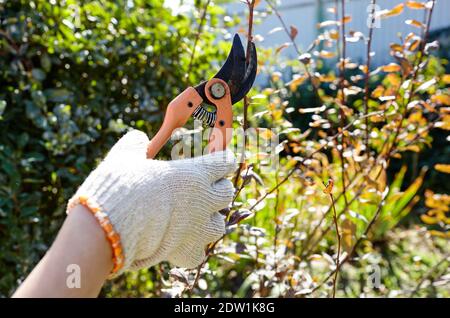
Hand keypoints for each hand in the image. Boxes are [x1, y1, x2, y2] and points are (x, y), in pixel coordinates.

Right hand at [67, 130, 235, 275]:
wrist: (111, 226)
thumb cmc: (120, 186)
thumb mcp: (124, 157)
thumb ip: (135, 145)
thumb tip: (138, 138)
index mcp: (194, 174)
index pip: (223, 163)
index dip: (223, 161)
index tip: (222, 160)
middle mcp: (202, 201)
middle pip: (227, 194)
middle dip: (219, 190)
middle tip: (207, 189)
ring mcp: (197, 228)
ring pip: (219, 226)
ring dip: (210, 221)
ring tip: (197, 219)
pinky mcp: (185, 251)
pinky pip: (197, 254)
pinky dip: (190, 251)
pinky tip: (179, 246)